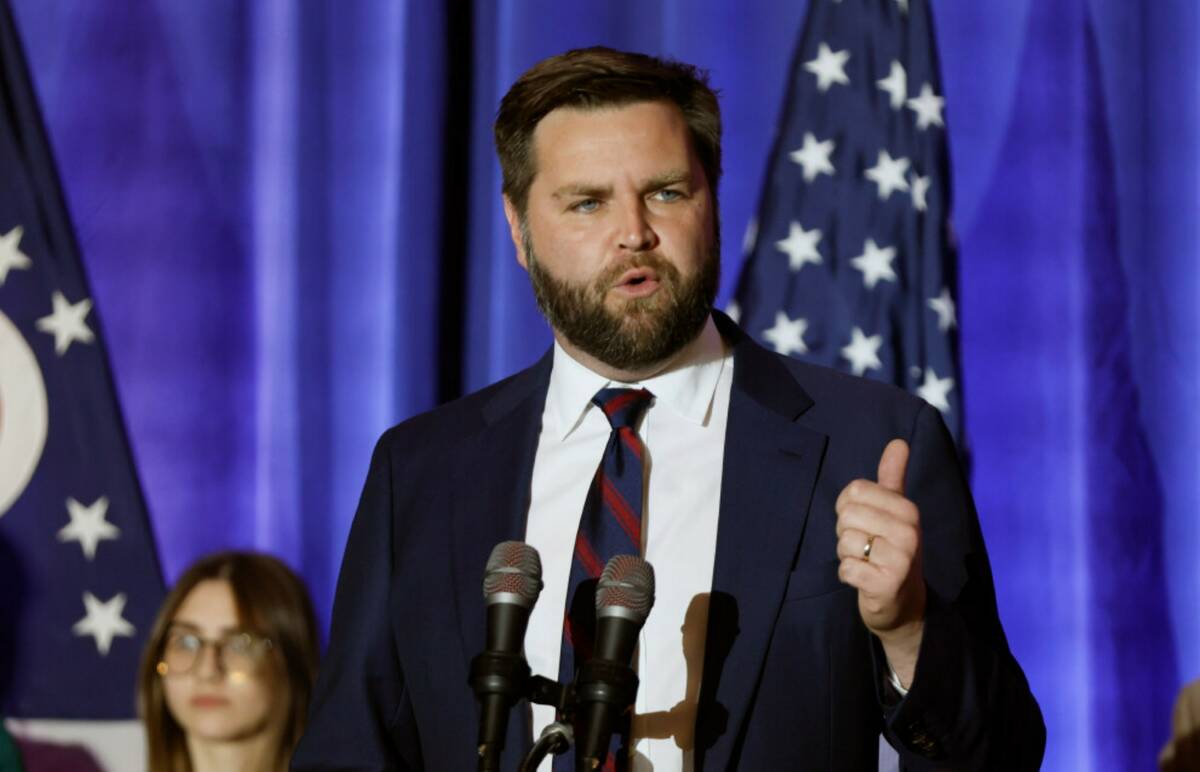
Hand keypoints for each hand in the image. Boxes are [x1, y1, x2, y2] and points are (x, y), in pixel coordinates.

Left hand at [835, 439, 925, 684]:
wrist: (904, 605)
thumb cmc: (893, 551)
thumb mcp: (895, 512)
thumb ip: (893, 478)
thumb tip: (899, 442)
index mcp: (907, 509)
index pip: (854, 490)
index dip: (849, 507)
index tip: (866, 523)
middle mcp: (908, 531)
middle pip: (846, 515)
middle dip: (846, 533)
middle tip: (866, 546)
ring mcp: (900, 559)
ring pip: (844, 542)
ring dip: (848, 555)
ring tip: (868, 562)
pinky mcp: (886, 584)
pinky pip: (846, 568)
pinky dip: (848, 575)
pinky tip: (865, 579)